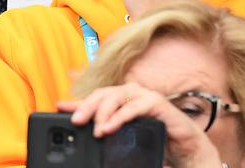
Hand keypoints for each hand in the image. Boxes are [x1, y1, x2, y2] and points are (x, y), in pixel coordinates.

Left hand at [58, 83, 220, 167]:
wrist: (185, 151)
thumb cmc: (156, 142)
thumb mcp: (123, 139)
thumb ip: (105, 130)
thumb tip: (82, 129)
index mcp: (124, 103)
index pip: (97, 96)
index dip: (78, 101)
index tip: (59, 107)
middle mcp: (134, 96)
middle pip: (105, 92)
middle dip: (88, 105)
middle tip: (76, 122)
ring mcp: (146, 98)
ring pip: (120, 94)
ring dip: (104, 110)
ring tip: (97, 129)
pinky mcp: (159, 104)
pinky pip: (137, 104)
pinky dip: (122, 115)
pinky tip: (111, 127)